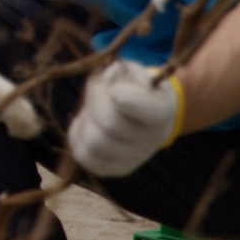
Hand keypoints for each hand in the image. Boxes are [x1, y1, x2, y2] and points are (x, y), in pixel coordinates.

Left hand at [67, 60, 183, 176]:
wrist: (145, 115)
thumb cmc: (134, 87)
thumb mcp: (132, 71)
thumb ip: (118, 73)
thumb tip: (108, 90)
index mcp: (162, 110)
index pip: (146, 109)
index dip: (125, 97)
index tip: (114, 90)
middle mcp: (153, 139)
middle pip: (110, 124)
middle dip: (95, 100)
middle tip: (97, 89)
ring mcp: (136, 157)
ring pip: (95, 142)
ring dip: (86, 119)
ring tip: (92, 108)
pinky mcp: (115, 168)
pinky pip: (84, 155)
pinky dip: (78, 135)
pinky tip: (86, 123)